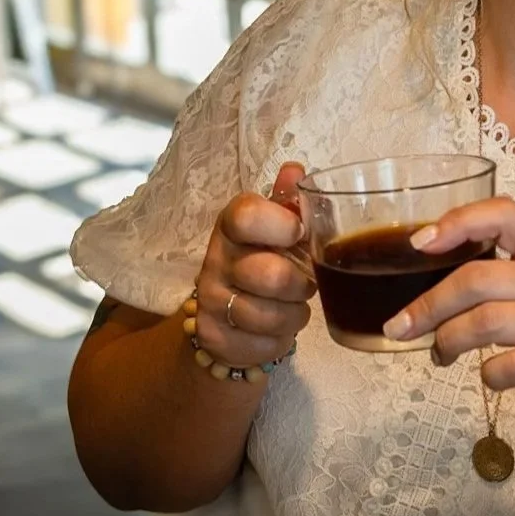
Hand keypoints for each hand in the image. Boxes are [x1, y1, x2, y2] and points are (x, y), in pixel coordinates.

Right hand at [194, 162, 315, 368]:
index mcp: (232, 225)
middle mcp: (215, 260)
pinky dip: (281, 340)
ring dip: (295, 314)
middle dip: (301, 283)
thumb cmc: (265, 259)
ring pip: (273, 316)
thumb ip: (288, 200)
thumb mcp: (277, 227)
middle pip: (271, 276)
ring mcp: (210, 301)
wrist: (226, 313)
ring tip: (292, 305)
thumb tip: (295, 170)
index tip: (298, 234)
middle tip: (304, 282)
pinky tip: (275, 328)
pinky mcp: (212, 338)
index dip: (282, 225)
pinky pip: (265, 346)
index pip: (247, 216)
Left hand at [381, 196, 514, 438]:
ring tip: (439, 353)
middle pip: (479, 278)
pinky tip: (488, 376)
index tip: (420, 243)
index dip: (459, 221)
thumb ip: (507, 272)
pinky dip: (487, 375)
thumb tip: (431, 273)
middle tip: (400, 326)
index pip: (506, 214)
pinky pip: (511, 367)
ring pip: (488, 322)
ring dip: (448, 340)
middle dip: (428, 304)